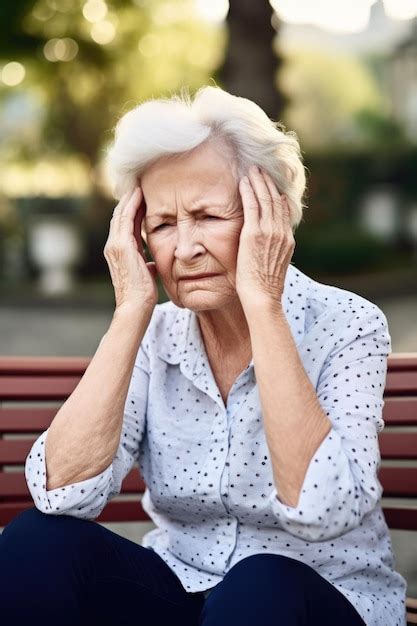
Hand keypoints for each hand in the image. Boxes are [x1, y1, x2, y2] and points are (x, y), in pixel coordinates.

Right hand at [104, 185, 158, 311]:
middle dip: (129, 199)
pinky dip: (132, 204)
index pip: (125, 224)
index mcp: (119, 251)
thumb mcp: (145, 274)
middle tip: (139, 182)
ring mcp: (115, 245)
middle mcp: (113, 246)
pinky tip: (139, 193)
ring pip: (121, 213)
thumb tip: (152, 263)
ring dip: (130, 197)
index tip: (142, 196)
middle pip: (120, 215)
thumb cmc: (143, 295)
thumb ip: (146, 265)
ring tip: (139, 182)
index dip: (132, 209)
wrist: (136, 306)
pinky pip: (126, 218)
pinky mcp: (121, 245)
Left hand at [236, 165, 294, 309]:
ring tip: (252, 170)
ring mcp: (268, 231)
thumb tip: (268, 248)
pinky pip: (251, 206)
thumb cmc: (265, 289)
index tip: (271, 185)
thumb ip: (273, 252)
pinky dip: (248, 191)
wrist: (263, 297)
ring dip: (258, 182)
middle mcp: (281, 232)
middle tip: (260, 170)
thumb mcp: (274, 267)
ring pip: (265, 199)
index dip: (277, 195)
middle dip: (268, 183)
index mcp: (287, 240)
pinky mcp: (254, 233)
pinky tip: (243, 182)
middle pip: (275, 200)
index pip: (284, 211)